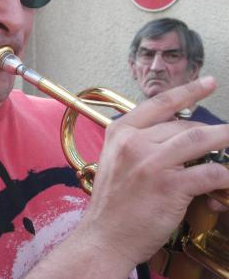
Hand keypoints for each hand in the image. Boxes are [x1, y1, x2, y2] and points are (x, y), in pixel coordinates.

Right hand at [78, 76, 228, 266]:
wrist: (104, 236)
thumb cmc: (111, 204)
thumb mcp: (115, 163)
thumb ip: (138, 145)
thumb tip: (173, 139)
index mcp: (120, 133)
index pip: (159, 103)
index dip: (187, 91)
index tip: (206, 83)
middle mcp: (134, 142)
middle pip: (183, 125)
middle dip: (208, 132)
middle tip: (223, 140)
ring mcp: (151, 163)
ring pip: (200, 139)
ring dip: (224, 140)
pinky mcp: (169, 186)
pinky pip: (209, 172)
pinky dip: (225, 176)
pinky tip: (226, 183)